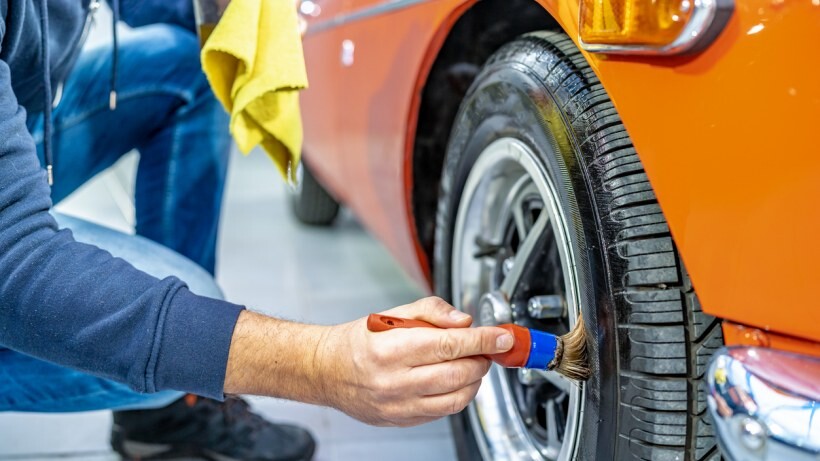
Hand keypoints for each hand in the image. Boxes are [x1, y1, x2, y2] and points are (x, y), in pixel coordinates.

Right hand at [315, 297, 513, 425]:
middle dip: (481, 360)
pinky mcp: (402, 420)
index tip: (501, 337)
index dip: (482, 340)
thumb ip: (431, 311)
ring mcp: (398, 405)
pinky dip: (457, 395)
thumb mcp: (391, 315)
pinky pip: (442, 412)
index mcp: (391, 349)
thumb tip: (463, 321)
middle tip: (484, 349)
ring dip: (474, 380)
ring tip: (470, 364)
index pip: (449, 344)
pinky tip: (453, 380)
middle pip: (457, 374)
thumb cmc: (358, 341)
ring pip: (455, 398)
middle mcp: (394, 381)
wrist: (327, 370)